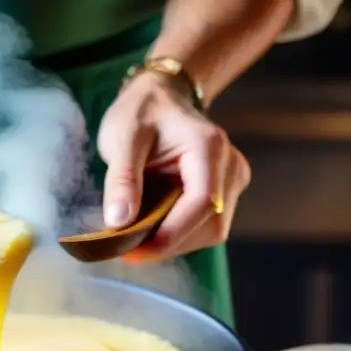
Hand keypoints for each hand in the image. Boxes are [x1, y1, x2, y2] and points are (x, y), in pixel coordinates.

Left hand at [96, 72, 250, 262]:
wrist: (160, 98)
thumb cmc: (141, 112)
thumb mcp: (123, 139)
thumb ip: (122, 180)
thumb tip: (119, 223)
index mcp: (210, 147)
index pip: (202, 203)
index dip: (170, 235)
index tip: (134, 252)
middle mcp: (230, 165)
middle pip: (210, 224)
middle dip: (169, 243)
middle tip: (126, 249)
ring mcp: (232, 180)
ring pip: (211, 231)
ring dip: (173, 242)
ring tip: (136, 239)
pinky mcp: (225, 192)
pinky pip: (206, 225)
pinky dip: (178, 234)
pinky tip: (151, 229)